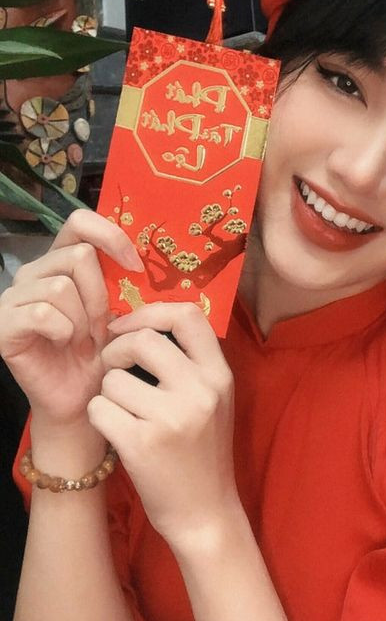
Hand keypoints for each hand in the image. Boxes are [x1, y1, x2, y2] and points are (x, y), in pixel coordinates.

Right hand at [0, 210, 143, 433]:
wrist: (83, 398)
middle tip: (100, 327)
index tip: (135, 266)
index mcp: (60, 261)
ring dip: (82, 319)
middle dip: (100, 296)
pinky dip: (63, 331)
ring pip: (61, 286)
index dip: (110, 236)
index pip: (80, 222)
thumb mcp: (118, 310)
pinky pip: (41, 313)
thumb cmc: (101, 353)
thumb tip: (138, 258)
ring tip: (82, 340)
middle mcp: (34, 273)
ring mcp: (14, 298)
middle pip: (77, 256)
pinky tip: (64, 344)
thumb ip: (120, 279)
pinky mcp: (4, 324)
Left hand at [88, 301, 237, 553]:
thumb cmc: (203, 454)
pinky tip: (116, 433)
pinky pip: (99, 409)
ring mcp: (171, 418)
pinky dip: (99, 418)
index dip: (150, 311)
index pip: (188, 315)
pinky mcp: (141, 444)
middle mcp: (200, 392)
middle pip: (143, 340)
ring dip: (107, 394)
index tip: (129, 325)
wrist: (205, 513)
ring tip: (124, 414)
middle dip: (117, 351)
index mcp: (220, 376)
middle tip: (114, 370)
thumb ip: (190, 364)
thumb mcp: (213, 402)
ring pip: (113, 379)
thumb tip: (142, 323)